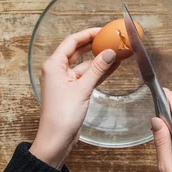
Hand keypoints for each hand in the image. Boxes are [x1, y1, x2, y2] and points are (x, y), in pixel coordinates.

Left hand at [30, 28, 118, 168]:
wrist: (56, 140)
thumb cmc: (62, 115)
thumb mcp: (82, 89)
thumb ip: (97, 69)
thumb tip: (110, 52)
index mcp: (54, 65)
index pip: (72, 41)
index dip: (88, 34)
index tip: (104, 30)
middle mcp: (57, 70)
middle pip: (77, 51)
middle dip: (94, 44)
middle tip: (111, 38)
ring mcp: (65, 81)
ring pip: (84, 64)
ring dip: (99, 59)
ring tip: (117, 51)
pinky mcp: (72, 91)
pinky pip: (86, 76)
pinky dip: (98, 71)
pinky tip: (112, 66)